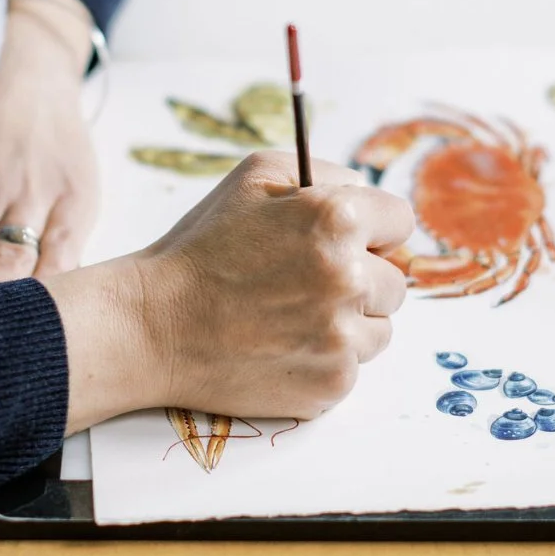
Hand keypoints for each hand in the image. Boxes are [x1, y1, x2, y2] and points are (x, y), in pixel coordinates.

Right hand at [47, 152, 414, 431]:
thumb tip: (364, 190)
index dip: (372, 229)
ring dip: (350, 323)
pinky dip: (326, 360)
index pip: (400, 221)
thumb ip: (323, 173)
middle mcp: (348, 277)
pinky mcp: (332, 382)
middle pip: (395, 280)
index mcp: (336, 219)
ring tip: (292, 316)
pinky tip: (282, 346)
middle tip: (306, 283)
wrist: (153, 326)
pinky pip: (354, 367)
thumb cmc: (201, 248)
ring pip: (381, 329)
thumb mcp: (254, 177)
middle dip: (361, 279)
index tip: (349, 241)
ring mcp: (342, 336)